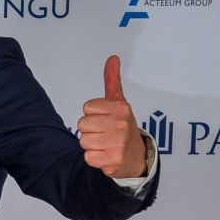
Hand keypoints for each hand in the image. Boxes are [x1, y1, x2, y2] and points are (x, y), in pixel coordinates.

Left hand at [77, 56, 147, 177]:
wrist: (136, 155)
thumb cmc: (122, 126)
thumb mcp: (119, 102)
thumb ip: (112, 81)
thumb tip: (112, 58)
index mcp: (120, 108)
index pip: (86, 108)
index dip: (92, 114)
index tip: (104, 118)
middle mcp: (120, 124)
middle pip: (82, 125)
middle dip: (90, 130)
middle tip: (103, 133)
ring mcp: (117, 143)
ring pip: (83, 141)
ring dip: (91, 145)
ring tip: (104, 144)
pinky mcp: (113, 161)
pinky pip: (88, 158)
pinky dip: (94, 158)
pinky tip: (105, 155)